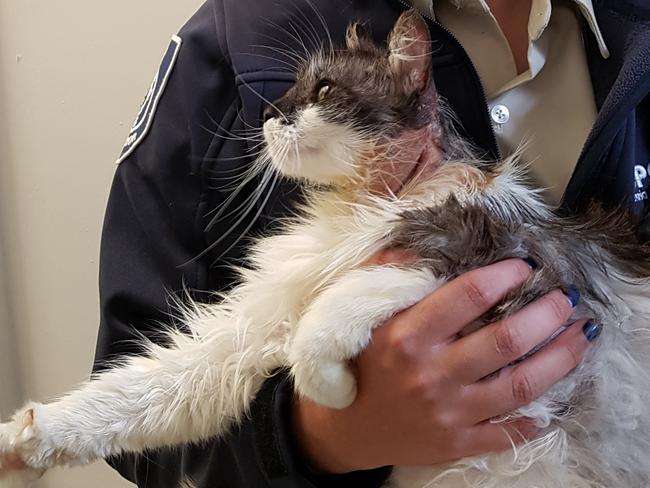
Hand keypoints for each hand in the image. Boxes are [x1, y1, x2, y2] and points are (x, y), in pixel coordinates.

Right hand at [292, 256, 593, 472]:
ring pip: (520, 385)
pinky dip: (536, 418)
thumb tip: (419, 244)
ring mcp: (448, 413)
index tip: (525, 266)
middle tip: (566, 297)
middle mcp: (431, 374)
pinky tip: (554, 400)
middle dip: (547, 314)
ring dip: (560, 358)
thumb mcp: (363, 312)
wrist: (346, 427)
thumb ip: (387, 273)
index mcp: (406, 335)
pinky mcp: (456, 443)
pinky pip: (508, 433)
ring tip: (581, 336)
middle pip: (507, 340)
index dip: (504, 276)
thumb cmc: (359, 362)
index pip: (468, 296)